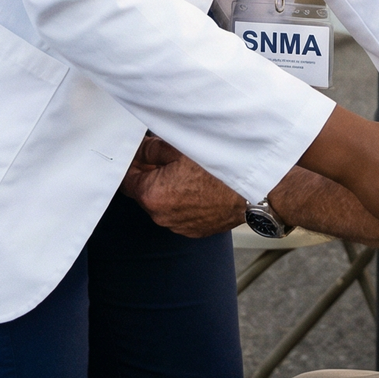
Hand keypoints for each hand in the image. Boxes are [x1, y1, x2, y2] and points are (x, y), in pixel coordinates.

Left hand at [120, 135, 245, 237]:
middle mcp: (161, 215)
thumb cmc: (220, 168)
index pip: (126, 178)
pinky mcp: (194, 230)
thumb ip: (153, 149)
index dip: (132, 162)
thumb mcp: (180, 147)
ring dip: (169, 188)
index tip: (139, 153)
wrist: (251, 191)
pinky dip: (183, 199)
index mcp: (152, 194)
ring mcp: (178, 226)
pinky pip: (180, 212)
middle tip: (167, 156)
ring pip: (164, 203)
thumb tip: (141, 150)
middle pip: (145, 191)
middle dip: (151, 174)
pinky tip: (199, 185)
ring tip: (188, 170)